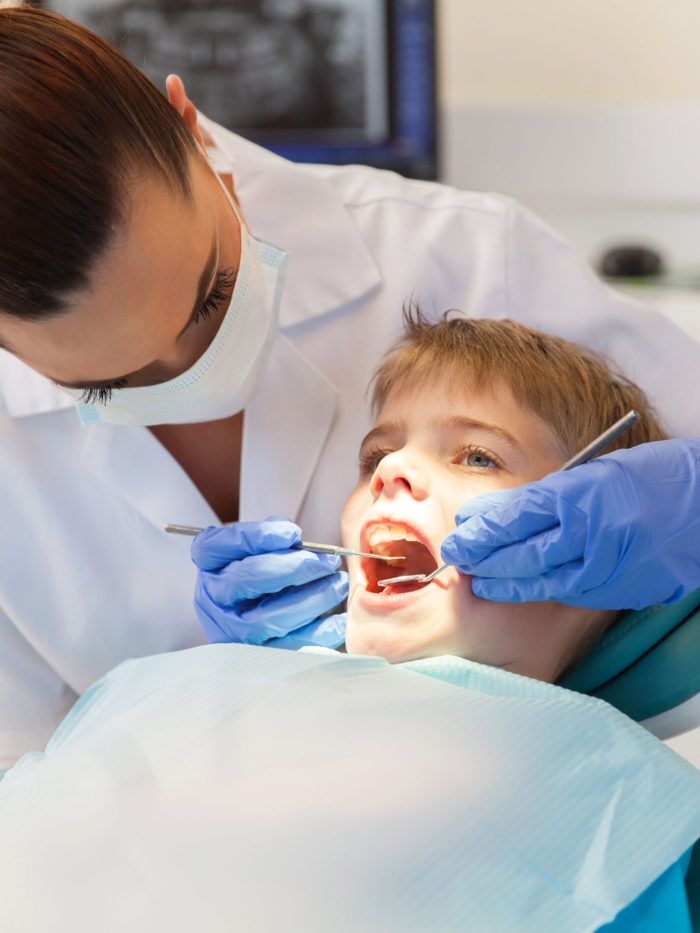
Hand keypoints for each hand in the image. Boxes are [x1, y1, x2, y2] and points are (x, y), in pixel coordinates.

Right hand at [192, 518, 347, 647]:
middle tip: (327, 562)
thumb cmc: (255, 572)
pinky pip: (290, 648)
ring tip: (337, 584)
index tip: (293, 533)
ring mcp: (231, 631)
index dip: (259, 536)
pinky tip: (338, 620)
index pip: (220, 545)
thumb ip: (269, 536)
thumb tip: (292, 537)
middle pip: (248, 579)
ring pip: (270, 618)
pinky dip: (319, 634)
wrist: (245, 616)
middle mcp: (213, 598)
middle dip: (294, 568)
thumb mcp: (252, 549)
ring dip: (313, 599)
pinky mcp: (255, 656)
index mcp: (209, 564)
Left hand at [440, 439, 699, 609]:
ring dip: (504, 582)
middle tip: (455, 559)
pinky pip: (569, 593)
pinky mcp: (619, 589)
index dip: (482, 530)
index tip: (459, 534)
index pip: (514, 518)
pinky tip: (519, 588)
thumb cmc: (648, 478)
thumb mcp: (591, 475)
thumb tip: (493, 514)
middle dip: (482, 558)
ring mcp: (606, 566)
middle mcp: (589, 534)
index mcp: (578, 496)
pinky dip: (541, 589)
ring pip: (541, 580)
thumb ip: (543, 498)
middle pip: (520, 553)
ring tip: (478, 581)